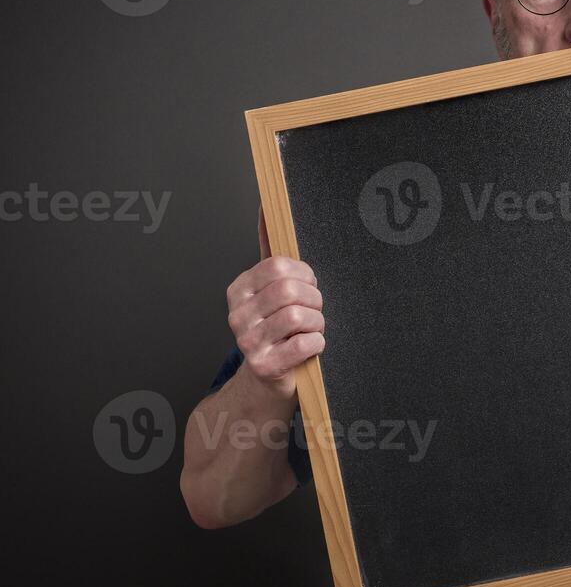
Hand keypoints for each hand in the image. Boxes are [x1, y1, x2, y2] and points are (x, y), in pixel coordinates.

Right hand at [224, 207, 325, 404]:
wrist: (266, 379)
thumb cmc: (276, 328)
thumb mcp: (270, 289)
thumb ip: (270, 250)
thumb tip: (267, 207)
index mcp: (239, 290)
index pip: (278, 266)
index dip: (304, 275)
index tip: (308, 286)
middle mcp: (237, 315)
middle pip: (290, 290)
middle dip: (314, 299)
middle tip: (314, 309)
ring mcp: (247, 342)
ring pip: (299, 316)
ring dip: (317, 322)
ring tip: (311, 328)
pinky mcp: (264, 366)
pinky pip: (305, 343)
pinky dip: (317, 343)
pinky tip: (309, 345)